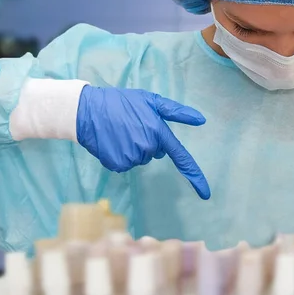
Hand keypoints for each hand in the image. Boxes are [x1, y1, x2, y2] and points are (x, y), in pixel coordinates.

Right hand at [76, 86, 209, 198]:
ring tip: (120, 131)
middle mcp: (147, 147)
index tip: (206, 193)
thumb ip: (177, 112)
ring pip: (140, 158)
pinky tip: (113, 140)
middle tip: (132, 125)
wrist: (87, 109)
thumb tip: (202, 121)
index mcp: (158, 131)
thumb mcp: (151, 101)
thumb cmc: (122, 102)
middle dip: (147, 141)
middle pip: (155, 153)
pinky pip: (126, 163)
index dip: (194, 175)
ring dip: (133, 147)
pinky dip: (120, 154)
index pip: (181, 157)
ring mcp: (131, 157)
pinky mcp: (117, 164)